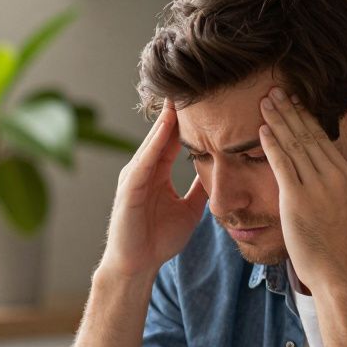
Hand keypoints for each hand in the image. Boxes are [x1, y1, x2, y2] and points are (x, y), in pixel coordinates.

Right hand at [99, 101, 207, 281]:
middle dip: (175, 109)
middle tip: (191, 81)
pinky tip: (167, 125)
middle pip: (162, 133)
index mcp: (157, 172)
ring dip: (166, 118)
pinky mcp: (129, 187)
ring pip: (153, 141)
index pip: (173, 138)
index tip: (204, 96)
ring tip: (179, 94)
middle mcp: (143, 168)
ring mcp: (134, 176)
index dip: (188, 118)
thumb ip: (199, 189)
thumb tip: (217, 173)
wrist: (137, 265)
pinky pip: (145, 159)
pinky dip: (155, 142)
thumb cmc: (158, 240)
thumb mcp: (189, 209)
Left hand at [258, 87, 346, 289]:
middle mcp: (332, 174)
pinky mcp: (297, 199)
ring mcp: (315, 186)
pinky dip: (271, 145)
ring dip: (277, 121)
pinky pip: (282, 165)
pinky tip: (262, 130)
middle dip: (288, 111)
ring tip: (264, 103)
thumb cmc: (341, 239)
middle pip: (306, 134)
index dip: (305, 115)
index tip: (293, 99)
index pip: (322, 136)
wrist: (337, 267)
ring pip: (293, 145)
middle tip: (273, 91)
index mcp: (344, 173)